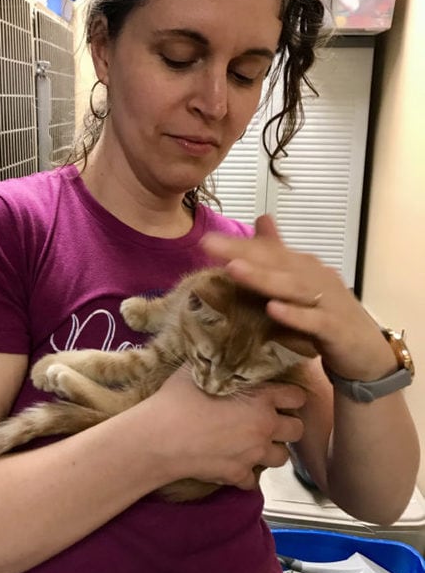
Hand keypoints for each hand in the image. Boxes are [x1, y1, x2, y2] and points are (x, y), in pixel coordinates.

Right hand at [149, 366, 305, 490]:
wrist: (160, 436)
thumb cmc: (177, 398)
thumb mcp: (200, 367)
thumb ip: (223, 361)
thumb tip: (223, 348)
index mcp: (261, 397)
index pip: (298, 397)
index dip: (290, 396)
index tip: (280, 396)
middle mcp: (264, 426)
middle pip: (297, 430)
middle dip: (286, 425)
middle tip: (269, 420)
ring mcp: (253, 454)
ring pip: (282, 458)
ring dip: (271, 449)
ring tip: (254, 442)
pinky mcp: (238, 475)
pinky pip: (253, 479)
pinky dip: (246, 472)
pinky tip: (234, 461)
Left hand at [201, 214, 397, 381]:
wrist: (367, 353)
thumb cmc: (327, 316)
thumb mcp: (301, 285)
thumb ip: (280, 256)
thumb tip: (262, 219)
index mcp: (304, 267)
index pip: (268, 251)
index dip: (239, 245)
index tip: (206, 240)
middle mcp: (316, 277)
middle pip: (277, 263)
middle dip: (243, 253)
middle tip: (209, 245)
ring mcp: (328, 302)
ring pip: (293, 287)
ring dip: (263, 278)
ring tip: (234, 269)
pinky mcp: (336, 328)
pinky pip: (314, 321)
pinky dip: (294, 315)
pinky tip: (273, 309)